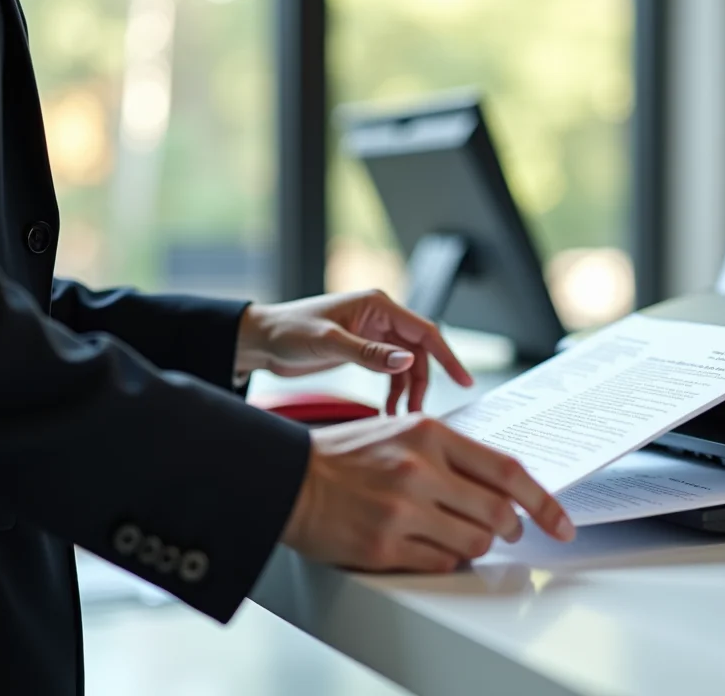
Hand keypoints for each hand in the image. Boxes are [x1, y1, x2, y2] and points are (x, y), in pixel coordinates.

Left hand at [236, 290, 472, 412]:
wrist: (259, 340)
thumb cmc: (288, 331)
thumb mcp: (329, 343)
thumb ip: (369, 353)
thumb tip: (405, 363)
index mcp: (378, 305)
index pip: (425, 332)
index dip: (448, 357)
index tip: (464, 382)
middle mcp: (380, 318)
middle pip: (418, 353)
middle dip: (422, 384)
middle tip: (418, 414)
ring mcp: (372, 334)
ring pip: (405, 366)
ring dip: (407, 392)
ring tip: (400, 418)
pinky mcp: (362, 350)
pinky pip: (388, 372)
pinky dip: (392, 392)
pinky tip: (386, 412)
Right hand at [282, 414, 574, 571]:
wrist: (288, 478)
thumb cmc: (347, 456)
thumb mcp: (403, 433)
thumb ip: (452, 453)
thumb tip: (503, 482)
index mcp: (430, 435)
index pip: (507, 470)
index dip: (544, 501)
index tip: (562, 521)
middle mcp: (419, 470)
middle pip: (499, 512)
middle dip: (513, 528)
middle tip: (509, 531)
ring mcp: (402, 510)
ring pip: (475, 542)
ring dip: (479, 545)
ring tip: (460, 535)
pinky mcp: (384, 546)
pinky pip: (442, 562)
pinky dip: (447, 558)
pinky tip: (430, 545)